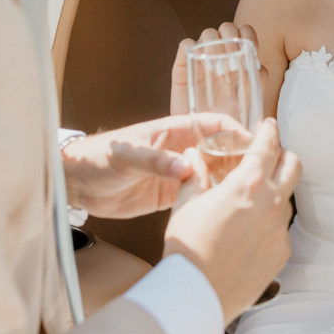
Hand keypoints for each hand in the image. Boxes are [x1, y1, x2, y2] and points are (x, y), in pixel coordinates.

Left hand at [62, 113, 246, 218]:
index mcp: (172, 131)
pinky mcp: (170, 195)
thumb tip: (185, 168)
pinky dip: (212, 200)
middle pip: (219, 149)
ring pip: (212, 173)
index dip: (235, 131)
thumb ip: (155, 161)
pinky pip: (198, 195)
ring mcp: (176, 173)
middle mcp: (180, 150)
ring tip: (246, 195)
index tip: (253, 143)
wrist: (76, 184)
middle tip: (258, 174)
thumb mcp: (126, 156)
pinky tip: (224, 209)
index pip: (213, 124)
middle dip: (239, 158)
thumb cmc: (97, 158)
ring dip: (228, 181)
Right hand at [164, 118, 300, 323]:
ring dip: (276, 191)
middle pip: (293, 164)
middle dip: (283, 156)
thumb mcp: (185, 204)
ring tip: (253, 199)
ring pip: (288, 197)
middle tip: (268, 157)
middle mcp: (271, 202)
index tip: (268, 125)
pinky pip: (282, 228)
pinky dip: (270, 222)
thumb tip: (193, 157)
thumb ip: (195, 175)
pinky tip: (250, 232)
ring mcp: (280, 228)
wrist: (196, 295)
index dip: (269, 131)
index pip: (268, 145)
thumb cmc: (187, 248)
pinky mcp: (282, 251)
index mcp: (247, 183)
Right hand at [171, 23, 264, 115]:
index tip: (253, 53)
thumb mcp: (251, 99)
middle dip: (232, 40)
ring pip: (208, 33)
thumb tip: (260, 67)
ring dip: (214, 44)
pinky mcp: (183, 65)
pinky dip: (193, 48)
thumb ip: (257, 80)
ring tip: (218, 70)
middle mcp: (221, 53)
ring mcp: (202, 57)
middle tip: (234, 64)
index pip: (245, 31)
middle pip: (227, 28)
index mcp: (239, 56)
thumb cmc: (231, 118)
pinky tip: (200, 65)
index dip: (249, 36)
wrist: (204, 136)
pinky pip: (185, 45)